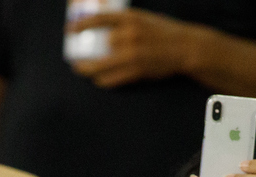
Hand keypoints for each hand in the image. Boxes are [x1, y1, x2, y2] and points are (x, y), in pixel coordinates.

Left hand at [68, 10, 198, 87]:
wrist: (185, 47)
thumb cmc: (164, 32)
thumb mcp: (144, 18)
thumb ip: (125, 22)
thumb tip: (104, 27)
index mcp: (131, 18)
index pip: (99, 17)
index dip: (82, 23)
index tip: (70, 28)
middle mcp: (129, 34)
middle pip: (97, 45)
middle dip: (83, 52)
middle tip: (74, 56)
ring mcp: (132, 54)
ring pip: (100, 65)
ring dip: (88, 69)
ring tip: (82, 69)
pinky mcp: (137, 70)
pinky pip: (112, 78)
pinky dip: (102, 80)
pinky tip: (98, 79)